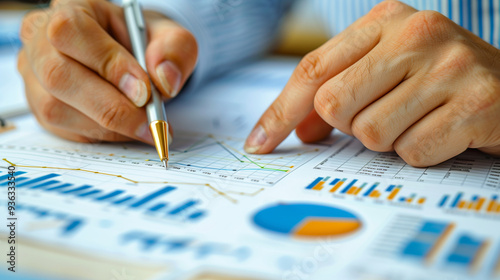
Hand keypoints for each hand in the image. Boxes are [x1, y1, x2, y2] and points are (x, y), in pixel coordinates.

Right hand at [18, 0, 196, 142]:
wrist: (134, 61)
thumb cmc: (145, 44)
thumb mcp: (170, 38)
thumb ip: (175, 51)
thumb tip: (165, 80)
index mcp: (72, 8)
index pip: (73, 31)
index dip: (108, 64)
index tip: (144, 91)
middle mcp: (42, 39)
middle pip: (59, 75)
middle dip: (111, 106)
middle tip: (149, 121)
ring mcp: (34, 75)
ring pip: (56, 108)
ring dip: (108, 126)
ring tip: (144, 126)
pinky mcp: (39, 107)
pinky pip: (63, 130)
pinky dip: (101, 135)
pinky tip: (126, 128)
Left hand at [245, 0, 499, 166]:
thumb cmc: (439, 82)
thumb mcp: (387, 70)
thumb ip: (340, 90)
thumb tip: (299, 130)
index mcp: (386, 19)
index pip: (312, 70)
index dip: (281, 112)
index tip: (260, 144)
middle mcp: (417, 33)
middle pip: (333, 104)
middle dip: (350, 125)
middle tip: (385, 115)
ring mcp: (449, 65)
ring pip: (370, 133)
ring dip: (389, 139)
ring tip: (420, 120)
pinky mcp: (476, 103)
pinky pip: (412, 152)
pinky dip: (421, 153)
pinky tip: (444, 132)